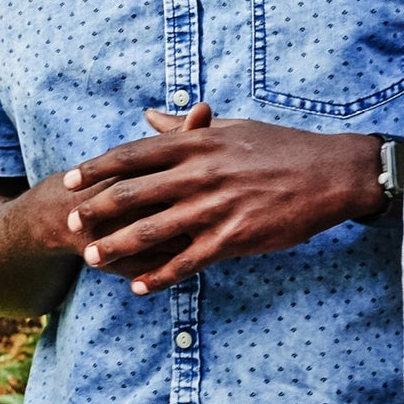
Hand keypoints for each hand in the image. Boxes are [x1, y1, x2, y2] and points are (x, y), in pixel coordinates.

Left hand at [59, 104, 387, 292]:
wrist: (333, 173)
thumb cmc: (282, 148)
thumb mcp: (232, 128)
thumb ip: (185, 128)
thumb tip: (149, 115)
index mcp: (197, 143)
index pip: (134, 155)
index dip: (98, 169)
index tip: (71, 180)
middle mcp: (200, 174)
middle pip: (133, 194)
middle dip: (97, 210)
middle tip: (71, 224)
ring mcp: (215, 207)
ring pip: (152, 231)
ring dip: (117, 247)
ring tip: (92, 259)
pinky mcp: (233, 237)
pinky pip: (188, 261)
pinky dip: (160, 276)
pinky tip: (139, 287)